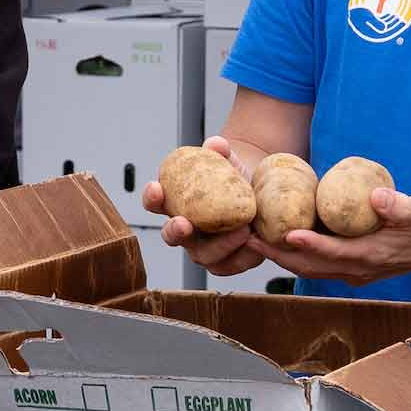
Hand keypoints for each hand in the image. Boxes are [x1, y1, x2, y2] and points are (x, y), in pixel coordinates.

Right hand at [140, 136, 268, 277]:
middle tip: (183, 223)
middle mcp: (186, 230)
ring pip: (203, 256)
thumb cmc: (233, 177)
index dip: (151, 197)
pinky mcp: (227, 261)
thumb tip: (216, 145)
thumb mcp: (228, 161)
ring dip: (219, 246)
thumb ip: (220, 151)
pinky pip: (231, 265)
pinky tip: (256, 244)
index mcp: (176, 204)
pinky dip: (243, 256)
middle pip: (172, 236)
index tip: (156, 188)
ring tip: (241, 231)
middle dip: (174, 231)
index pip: (154, 203)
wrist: (259, 194)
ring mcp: (205, 249)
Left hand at [248, 187, 410, 287]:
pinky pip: (318, 263)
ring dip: (283, 256)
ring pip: (310, 267)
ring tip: (256, 238)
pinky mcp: (351, 265)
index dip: (308, 244)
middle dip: (280, 254)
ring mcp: (353, 270)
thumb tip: (377, 196)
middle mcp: (356, 268)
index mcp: (370, 255)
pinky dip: (298, 254)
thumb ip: (399, 205)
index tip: (285, 233)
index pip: (332, 253)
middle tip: (252, 236)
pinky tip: (282, 237)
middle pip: (310, 265)